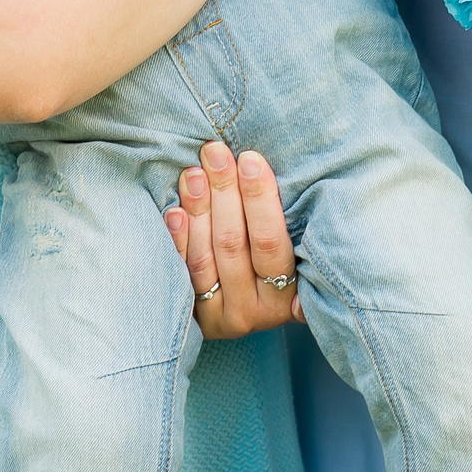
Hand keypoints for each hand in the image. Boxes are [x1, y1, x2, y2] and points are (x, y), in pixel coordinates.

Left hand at [167, 140, 303, 336]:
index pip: (270, 241)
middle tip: (215, 154)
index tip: (250, 159)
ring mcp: (221, 316)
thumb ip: (289, 222)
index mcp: (290, 294)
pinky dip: (178, 240)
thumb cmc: (278, 256)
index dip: (259, 199)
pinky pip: (181, 274)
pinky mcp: (194, 317)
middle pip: (234, 245)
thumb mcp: (296, 245)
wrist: (250, 304)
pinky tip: (175, 210)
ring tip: (194, 173)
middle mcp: (256, 311)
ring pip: (205, 258)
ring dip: (199, 210)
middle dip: (225, 193)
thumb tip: (263, 167)